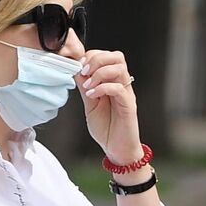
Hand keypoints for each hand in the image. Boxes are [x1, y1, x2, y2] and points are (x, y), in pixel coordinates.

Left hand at [76, 50, 143, 166]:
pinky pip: (118, 88)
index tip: (79, 68)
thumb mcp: (90, 104)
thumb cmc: (106, 128)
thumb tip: (77, 71)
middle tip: (85, 72)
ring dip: (100, 72)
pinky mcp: (128, 105)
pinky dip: (102, 88)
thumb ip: (85, 87)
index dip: (92, 56)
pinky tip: (93, 96)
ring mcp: (126, 94)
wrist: (117, 148)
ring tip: (89, 85)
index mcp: (113, 82)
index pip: (108, 56)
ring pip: (119, 68)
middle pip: (117, 56)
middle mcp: (122, 85)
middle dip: (97, 59)